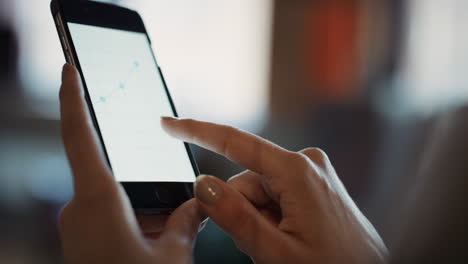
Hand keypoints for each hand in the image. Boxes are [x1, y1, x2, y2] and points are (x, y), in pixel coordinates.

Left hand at [59, 64, 203, 263]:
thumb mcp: (173, 256)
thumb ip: (188, 222)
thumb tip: (201, 204)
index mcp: (99, 201)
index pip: (79, 136)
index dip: (75, 99)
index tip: (72, 70)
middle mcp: (81, 208)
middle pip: (112, 171)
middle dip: (145, 178)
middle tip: (169, 207)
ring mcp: (80, 224)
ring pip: (115, 195)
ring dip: (144, 205)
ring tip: (167, 231)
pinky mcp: (84, 236)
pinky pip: (110, 212)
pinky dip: (136, 216)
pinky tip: (157, 234)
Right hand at [162, 118, 387, 263]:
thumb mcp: (276, 251)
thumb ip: (235, 217)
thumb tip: (203, 184)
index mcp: (297, 172)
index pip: (235, 143)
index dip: (197, 131)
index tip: (168, 123)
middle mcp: (306, 163)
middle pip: (245, 181)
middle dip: (242, 212)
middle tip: (264, 245)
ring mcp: (311, 173)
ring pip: (258, 192)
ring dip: (258, 219)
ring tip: (283, 245)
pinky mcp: (313, 183)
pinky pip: (274, 195)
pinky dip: (271, 216)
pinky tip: (290, 237)